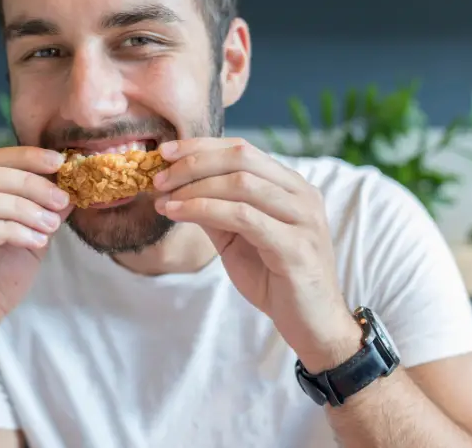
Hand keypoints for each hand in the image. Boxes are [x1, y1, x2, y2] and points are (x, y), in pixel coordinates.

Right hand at [0, 147, 72, 365]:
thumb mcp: (29, 238)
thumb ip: (44, 210)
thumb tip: (71, 182)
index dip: (25, 156)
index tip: (60, 162)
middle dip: (29, 183)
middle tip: (62, 200)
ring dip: (21, 208)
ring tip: (50, 227)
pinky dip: (10, 231)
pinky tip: (34, 243)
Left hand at [153, 138, 361, 371]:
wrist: (312, 325)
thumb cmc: (277, 280)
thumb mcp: (238, 239)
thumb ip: (215, 211)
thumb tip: (175, 186)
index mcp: (291, 186)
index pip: (243, 149)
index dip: (201, 146)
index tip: (164, 152)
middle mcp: (302, 195)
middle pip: (242, 158)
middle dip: (194, 162)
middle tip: (159, 176)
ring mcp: (303, 219)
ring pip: (242, 184)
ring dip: (195, 187)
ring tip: (164, 198)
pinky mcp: (296, 247)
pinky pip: (244, 217)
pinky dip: (205, 210)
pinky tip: (179, 213)